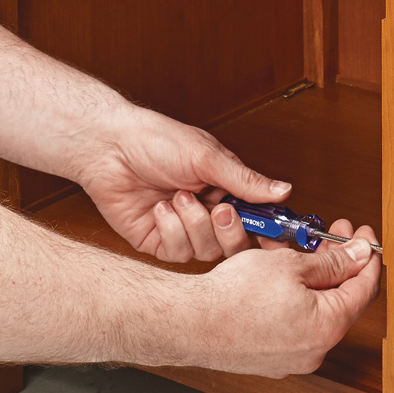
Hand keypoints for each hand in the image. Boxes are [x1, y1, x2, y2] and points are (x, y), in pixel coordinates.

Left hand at [77, 105, 290, 261]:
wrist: (109, 147)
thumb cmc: (156, 141)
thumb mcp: (208, 157)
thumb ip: (246, 180)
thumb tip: (284, 191)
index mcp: (227, 191)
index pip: (258, 221)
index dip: (270, 234)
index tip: (278, 241)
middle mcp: (208, 214)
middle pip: (237, 245)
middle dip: (231, 230)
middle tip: (220, 210)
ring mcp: (184, 231)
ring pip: (208, 251)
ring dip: (194, 223)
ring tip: (177, 196)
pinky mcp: (159, 243)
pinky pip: (178, 251)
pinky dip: (171, 228)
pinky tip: (159, 207)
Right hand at [195, 223, 381, 375]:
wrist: (188, 322)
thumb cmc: (232, 297)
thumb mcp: (291, 264)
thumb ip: (332, 261)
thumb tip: (358, 255)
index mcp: (328, 327)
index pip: (365, 288)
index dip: (367, 257)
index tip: (363, 237)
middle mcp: (315, 350)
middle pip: (340, 300)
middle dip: (337, 264)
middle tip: (331, 238)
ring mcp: (292, 358)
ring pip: (313, 309)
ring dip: (310, 277)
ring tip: (295, 250)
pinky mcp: (271, 358)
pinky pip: (292, 322)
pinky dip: (292, 297)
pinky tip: (278, 275)